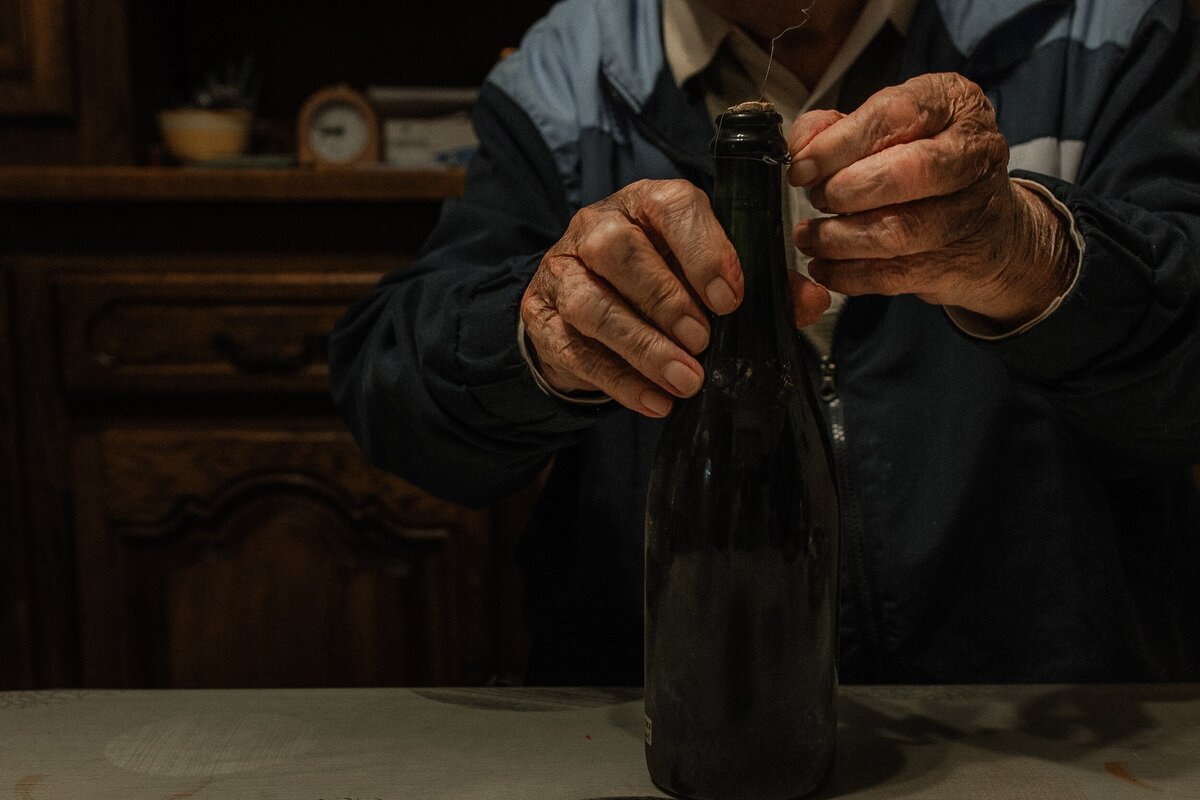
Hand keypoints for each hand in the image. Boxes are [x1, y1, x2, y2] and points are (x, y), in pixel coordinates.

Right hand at [521, 179, 832, 416]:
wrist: (588, 312)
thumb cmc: (662, 282)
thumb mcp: (709, 275)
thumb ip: (762, 285)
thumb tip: (812, 301)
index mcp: (647, 203)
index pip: (671, 206)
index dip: (702, 250)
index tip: (730, 298)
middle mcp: (598, 226)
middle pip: (618, 250)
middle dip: (665, 299)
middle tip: (703, 341)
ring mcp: (563, 270)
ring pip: (589, 301)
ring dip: (640, 344)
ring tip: (684, 380)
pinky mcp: (542, 317)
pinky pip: (573, 348)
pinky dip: (618, 379)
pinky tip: (655, 402)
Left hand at [787, 73, 1072, 328]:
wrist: (987, 227)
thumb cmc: (923, 167)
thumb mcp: (884, 131)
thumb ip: (835, 129)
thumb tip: (799, 146)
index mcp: (953, 103)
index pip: (895, 114)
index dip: (839, 144)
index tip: (801, 167)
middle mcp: (974, 151)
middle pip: (906, 171)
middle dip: (844, 190)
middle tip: (817, 199)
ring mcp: (973, 210)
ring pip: (898, 229)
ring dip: (839, 238)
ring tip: (811, 237)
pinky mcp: (959, 262)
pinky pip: (895, 274)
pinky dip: (848, 275)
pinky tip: (825, 267)